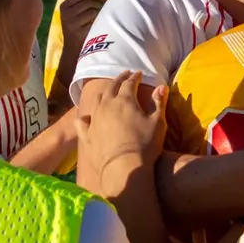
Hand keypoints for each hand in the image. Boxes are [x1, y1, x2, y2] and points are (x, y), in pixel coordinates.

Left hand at [77, 71, 166, 198]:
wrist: (123, 168)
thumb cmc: (145, 145)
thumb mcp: (158, 123)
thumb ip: (159, 103)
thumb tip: (162, 86)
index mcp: (125, 100)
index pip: (130, 83)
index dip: (135, 77)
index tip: (139, 74)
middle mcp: (107, 105)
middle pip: (112, 86)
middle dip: (119, 79)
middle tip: (125, 75)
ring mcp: (95, 119)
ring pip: (97, 99)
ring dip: (104, 92)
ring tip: (108, 91)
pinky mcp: (87, 134)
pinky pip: (82, 120)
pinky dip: (85, 116)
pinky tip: (86, 116)